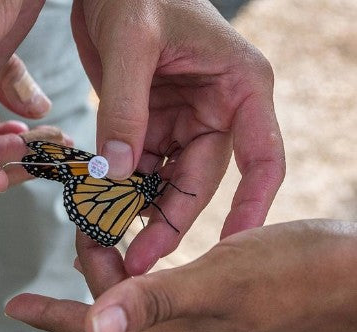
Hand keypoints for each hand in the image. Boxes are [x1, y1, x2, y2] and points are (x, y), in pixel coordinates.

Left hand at [6, 220, 356, 331]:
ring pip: (137, 283)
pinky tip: (147, 225)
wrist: (350, 273)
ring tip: (101, 221)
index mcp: (174, 321)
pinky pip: (165, 269)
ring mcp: (201, 299)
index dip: (54, 316)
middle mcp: (181, 315)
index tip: (15, 305)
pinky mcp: (220, 280)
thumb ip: (155, 304)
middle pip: (113, 300)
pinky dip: (145, 246)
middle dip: (90, 265)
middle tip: (80, 222)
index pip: (98, 326)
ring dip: (114, 257)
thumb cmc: (294, 276)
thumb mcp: (220, 283)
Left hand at [71, 0, 284, 272]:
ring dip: (138, 207)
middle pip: (200, 179)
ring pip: (167, 178)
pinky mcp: (152, 122)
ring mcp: (183, 119)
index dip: (252, 206)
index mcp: (240, 87)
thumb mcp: (131, 44)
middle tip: (137, 258)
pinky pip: (139, 164)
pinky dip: (119, 186)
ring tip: (107, 236)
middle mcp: (217, 109)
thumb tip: (115, 173)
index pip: (262, 157)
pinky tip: (98, 206)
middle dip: (168, 219)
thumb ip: (124, 109)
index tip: (232, 248)